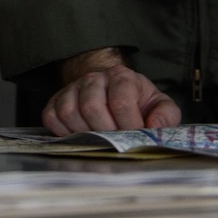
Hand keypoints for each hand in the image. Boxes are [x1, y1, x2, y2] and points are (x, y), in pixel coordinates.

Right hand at [42, 48, 181, 133]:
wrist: (112, 89)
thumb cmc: (138, 102)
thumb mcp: (160, 105)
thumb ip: (165, 115)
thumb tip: (154, 127)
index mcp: (122, 77)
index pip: (121, 102)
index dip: (129, 126)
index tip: (134, 136)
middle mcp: (94, 78)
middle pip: (91, 106)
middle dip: (105, 131)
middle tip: (115, 140)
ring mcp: (72, 88)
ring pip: (69, 111)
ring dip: (84, 132)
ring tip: (98, 137)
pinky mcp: (56, 100)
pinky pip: (51, 117)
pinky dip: (62, 131)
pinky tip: (78, 134)